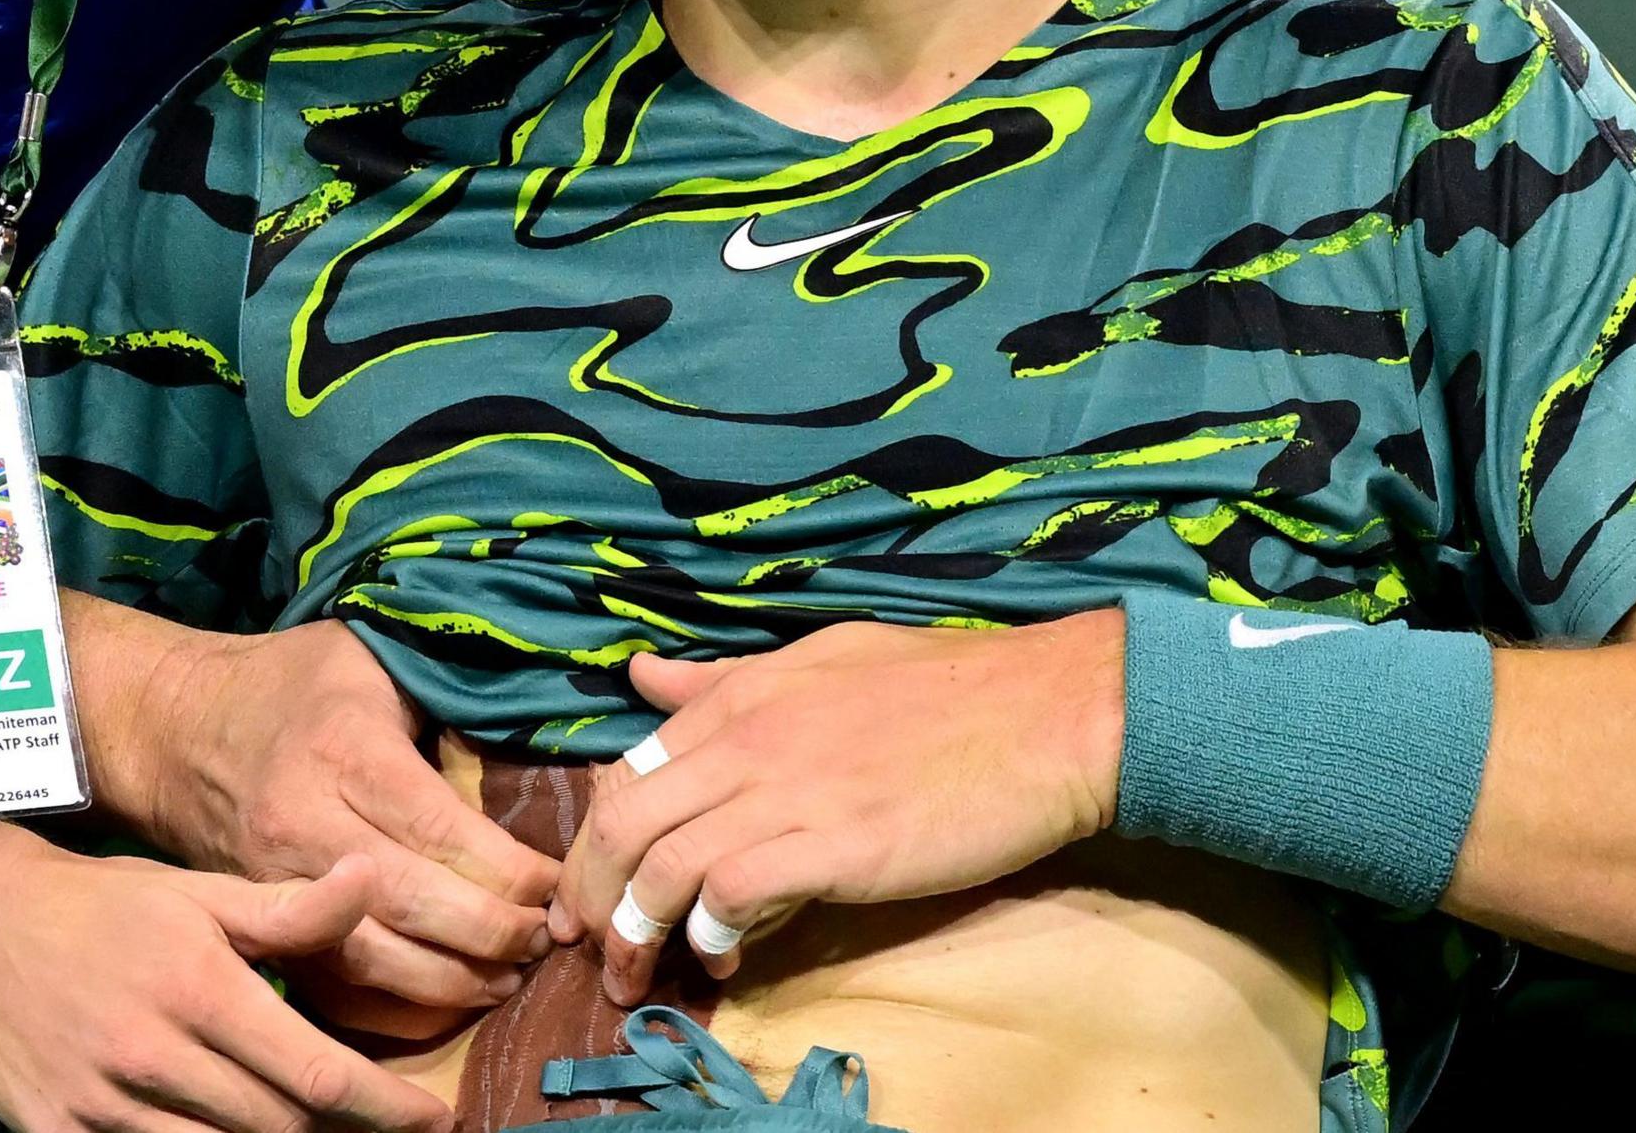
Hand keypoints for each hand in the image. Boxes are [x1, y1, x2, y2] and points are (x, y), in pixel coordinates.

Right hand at [0, 822, 450, 1132]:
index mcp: (198, 986)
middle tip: (381, 1128)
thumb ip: (287, 908)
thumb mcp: (195, 893)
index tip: (436, 1120)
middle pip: (279, 1127)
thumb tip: (371, 880)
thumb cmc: (99, 906)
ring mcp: (104, 1103)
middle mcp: (154, 1050)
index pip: (316, 1072)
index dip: (386, 1107)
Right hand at [109, 609, 557, 1010]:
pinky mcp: (255, 931)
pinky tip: (448, 1005)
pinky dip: (398, 1016)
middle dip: (496, 935)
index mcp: (342, 751)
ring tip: (510, 976)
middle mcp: (304, 827)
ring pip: (375, 965)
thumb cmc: (290, 686)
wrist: (172, 727)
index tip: (557, 886)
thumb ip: (444, 697)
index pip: (441, 831)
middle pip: (414, 907)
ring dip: (457, 985)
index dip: (511, 872)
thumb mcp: (369, 656)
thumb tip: (540, 740)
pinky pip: (332, 997)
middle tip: (546, 939)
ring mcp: (273, 889)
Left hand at [551, 612, 1125, 1004]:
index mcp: (739, 697)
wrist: (1049, 712)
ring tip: (642, 978)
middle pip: (622, 827)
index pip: (625, 774)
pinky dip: (713, 935)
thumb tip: (641, 678)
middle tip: (592, 953)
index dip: (591, 845)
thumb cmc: (947, 686)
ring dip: (639, 936)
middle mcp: (747, 741)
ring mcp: (789, 793)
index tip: (587, 898)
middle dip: (591, 901)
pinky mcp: (838, 847)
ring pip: (664, 868)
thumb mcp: (820, 657)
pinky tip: (725, 960)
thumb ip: (724, 680)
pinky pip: (735, 895)